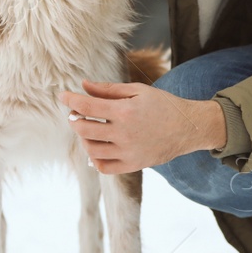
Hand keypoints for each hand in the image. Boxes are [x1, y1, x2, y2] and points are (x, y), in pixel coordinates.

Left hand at [59, 81, 226, 174]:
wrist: (188, 128)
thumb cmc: (163, 104)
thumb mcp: (137, 90)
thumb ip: (108, 89)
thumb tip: (83, 85)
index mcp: (125, 111)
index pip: (86, 106)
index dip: (70, 100)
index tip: (62, 96)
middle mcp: (124, 134)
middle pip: (83, 129)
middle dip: (74, 119)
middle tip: (75, 113)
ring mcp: (128, 152)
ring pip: (91, 149)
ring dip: (83, 138)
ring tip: (88, 129)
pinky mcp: (133, 165)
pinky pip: (104, 167)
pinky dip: (94, 159)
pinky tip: (96, 148)